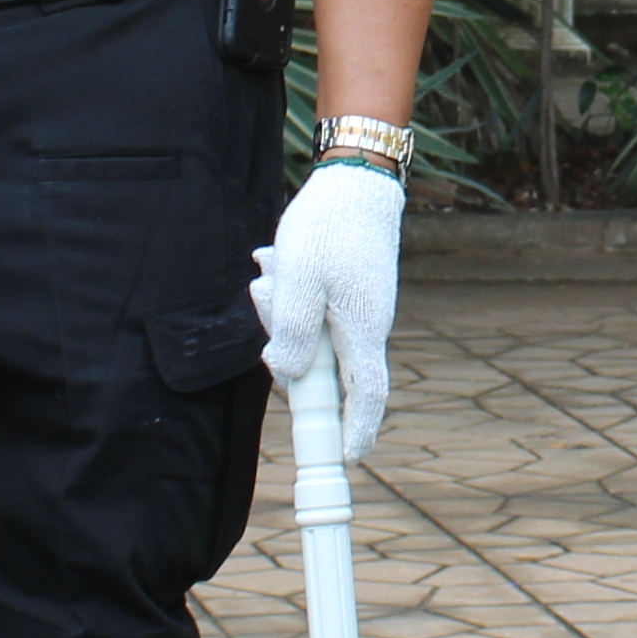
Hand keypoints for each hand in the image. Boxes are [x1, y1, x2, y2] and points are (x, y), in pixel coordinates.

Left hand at [252, 158, 407, 459]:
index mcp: (362, 329)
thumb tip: (285, 375)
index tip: (347, 459)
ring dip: (285, 311)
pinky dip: (293, 295)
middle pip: (323, 365)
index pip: (365, 396)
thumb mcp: (299, 280)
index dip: (356, 431)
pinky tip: (279, 261)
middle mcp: (367, 325)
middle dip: (289, 348)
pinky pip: (314, 310)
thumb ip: (292, 331)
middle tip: (269, 292)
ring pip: (313, 334)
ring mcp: (360, 308)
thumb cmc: (328, 227)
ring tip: (275, 265)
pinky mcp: (350, 292)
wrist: (357, 178)